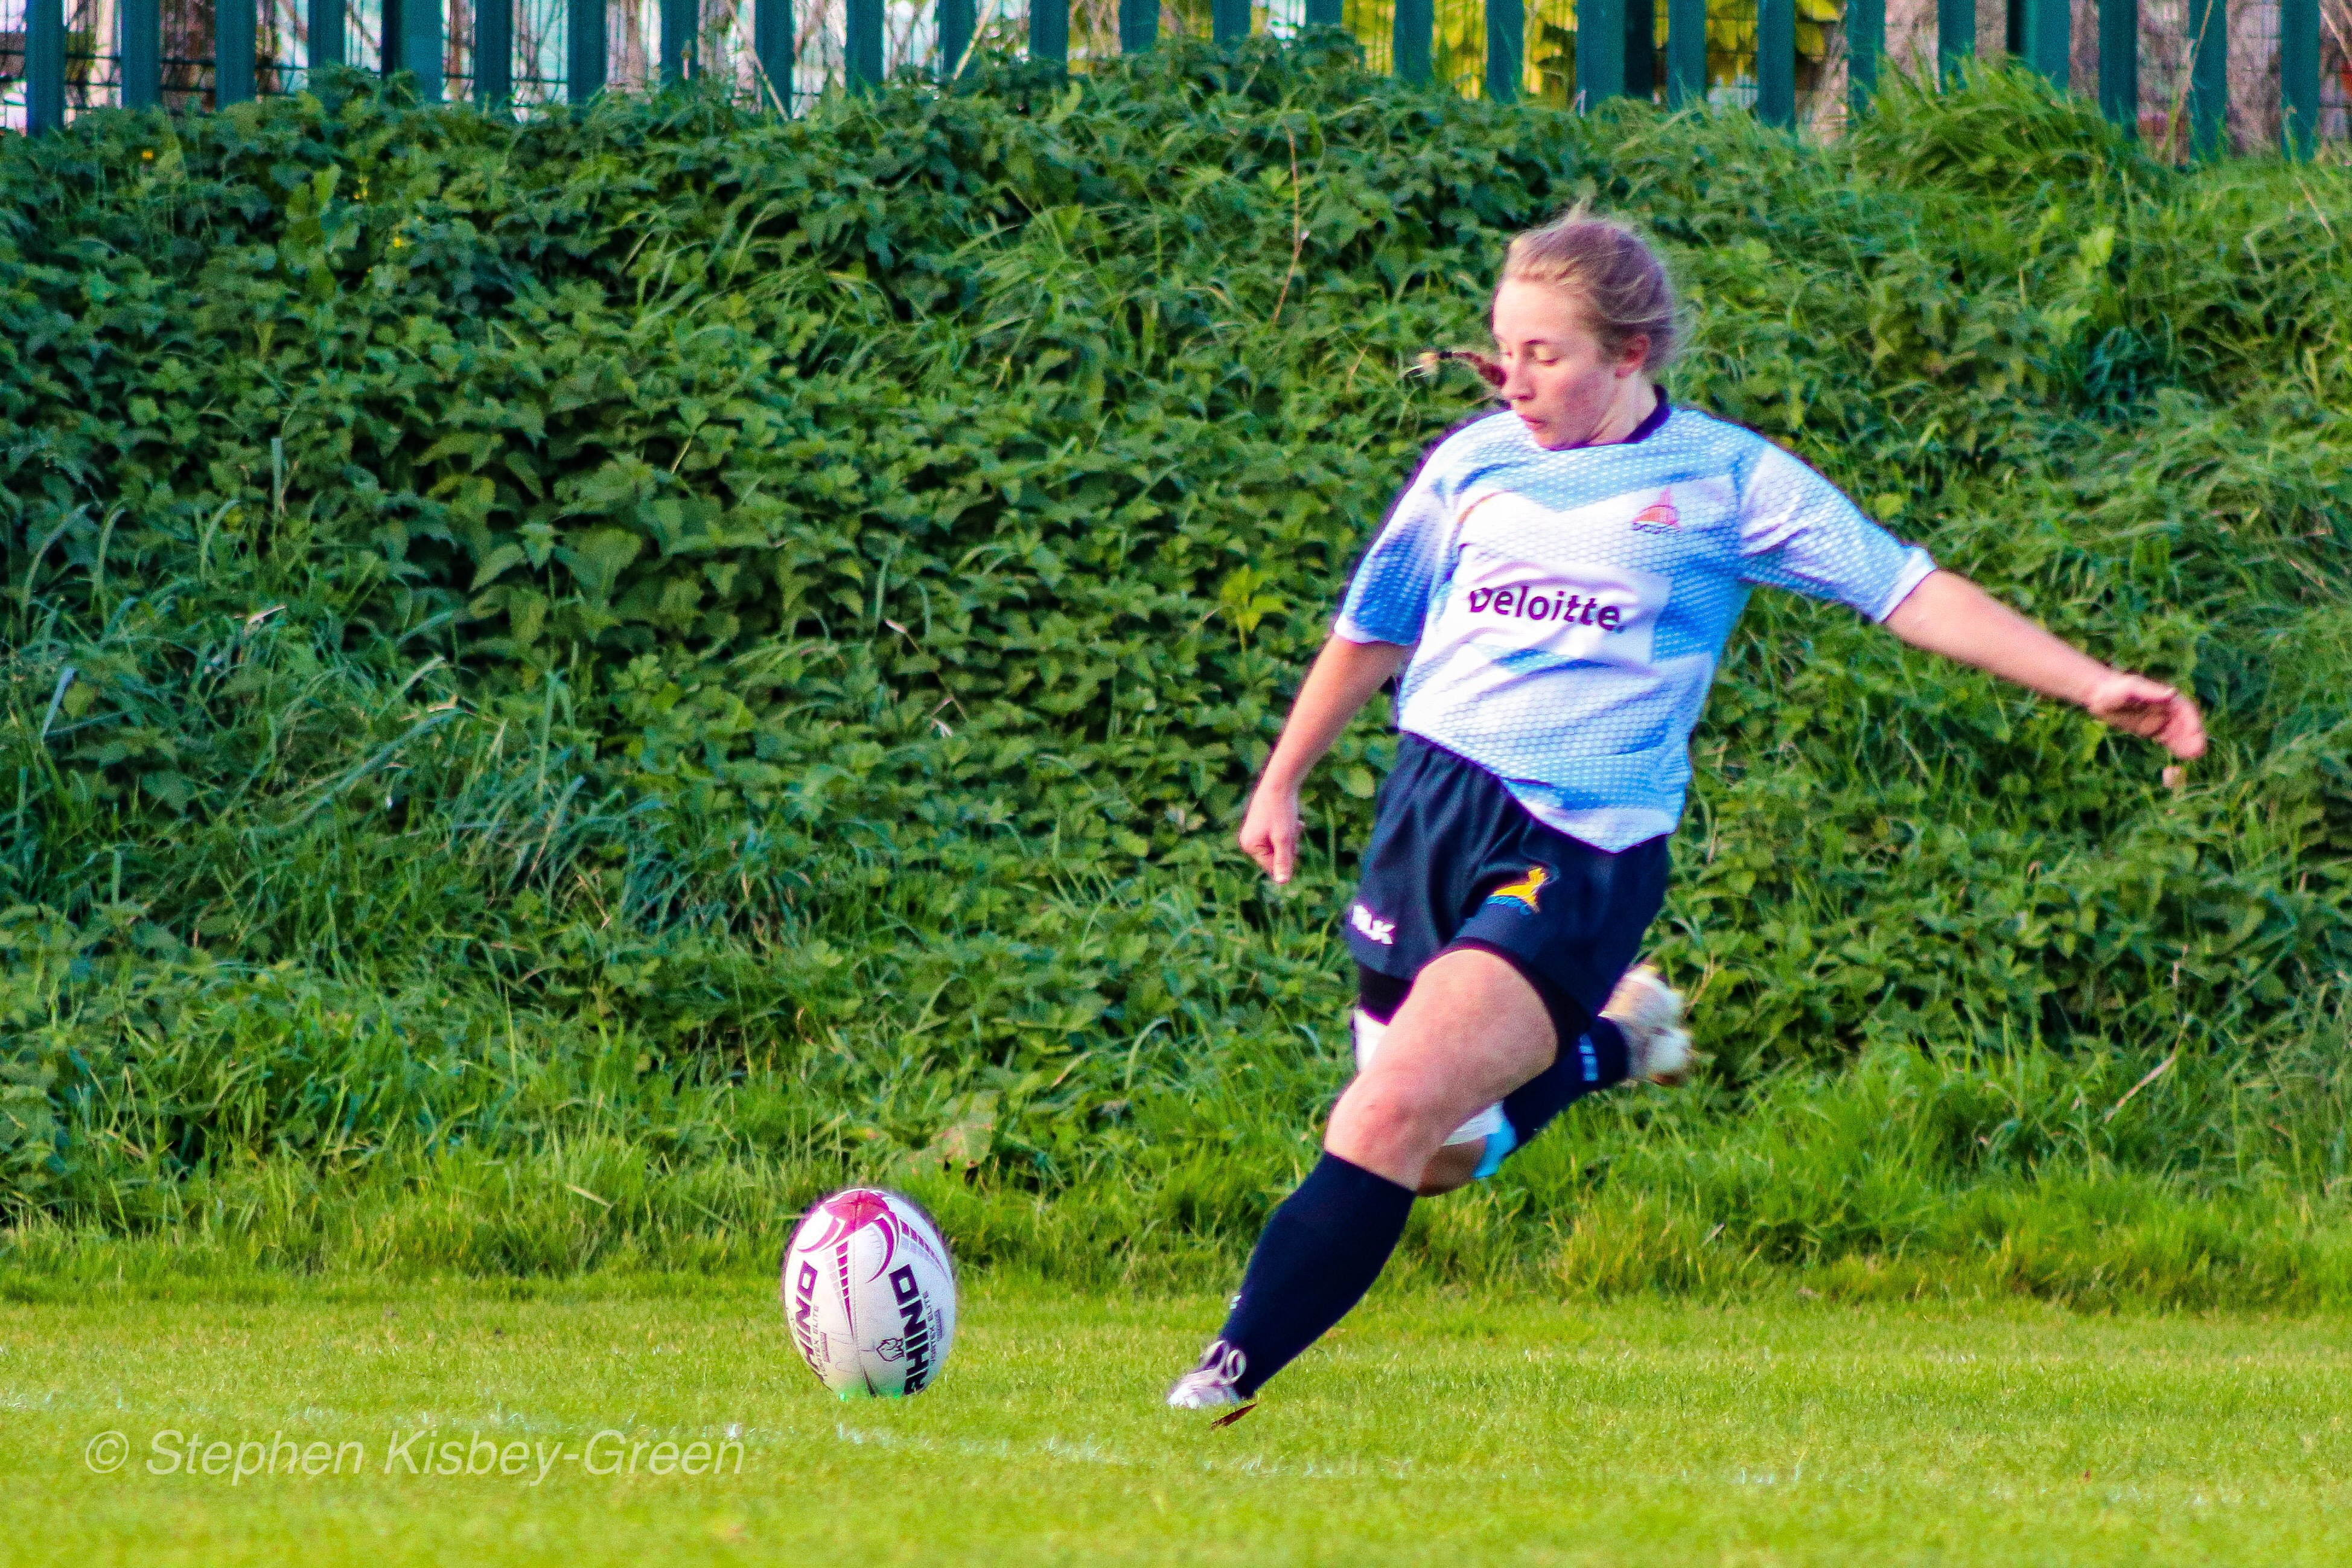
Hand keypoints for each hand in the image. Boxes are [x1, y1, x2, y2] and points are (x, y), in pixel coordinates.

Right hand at [1237, 778, 1303, 884]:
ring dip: (1290, 838)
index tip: (1291, 840)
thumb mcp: (1284, 839)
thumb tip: (1283, 883)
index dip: (1287, 857)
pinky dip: (1287, 831)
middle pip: (1276, 856)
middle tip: (1292, 829)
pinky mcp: (1261, 825)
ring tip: (1292, 823)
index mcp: (1250, 846)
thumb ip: (1283, 861)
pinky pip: (1277, 836)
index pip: (1272, 866)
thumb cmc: (1281, 811)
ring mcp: (1254, 832)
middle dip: (1288, 846)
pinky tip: (1293, 820)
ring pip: (1279, 846)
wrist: (1280, 783)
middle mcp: (1248, 841)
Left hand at [2082, 671, 2206, 759]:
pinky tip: (2182, 757)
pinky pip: (2167, 740)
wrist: (2099, 696)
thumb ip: (2151, 692)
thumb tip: (2172, 693)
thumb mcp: (2131, 689)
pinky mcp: (2150, 730)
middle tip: (2197, 752)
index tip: (2195, 734)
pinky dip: (2176, 747)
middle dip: (2193, 737)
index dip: (2192, 722)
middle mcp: (2165, 710)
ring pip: (2178, 734)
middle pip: (2185, 724)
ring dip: (2187, 744)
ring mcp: (2159, 720)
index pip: (2185, 711)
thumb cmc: (2114, 689)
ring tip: (2192, 757)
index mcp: (2165, 698)